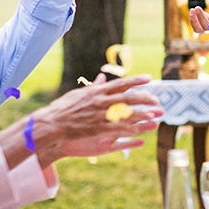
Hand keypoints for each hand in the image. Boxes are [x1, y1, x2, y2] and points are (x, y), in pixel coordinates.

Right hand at [31, 74, 160, 163]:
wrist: (52, 124)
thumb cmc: (63, 109)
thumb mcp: (79, 94)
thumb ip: (94, 87)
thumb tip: (102, 77)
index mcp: (97, 91)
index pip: (121, 83)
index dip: (136, 80)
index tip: (149, 78)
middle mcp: (100, 101)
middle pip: (128, 98)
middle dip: (144, 98)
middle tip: (157, 100)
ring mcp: (100, 115)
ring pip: (126, 114)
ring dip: (141, 114)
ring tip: (154, 115)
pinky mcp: (98, 128)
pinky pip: (117, 129)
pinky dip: (129, 129)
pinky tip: (139, 131)